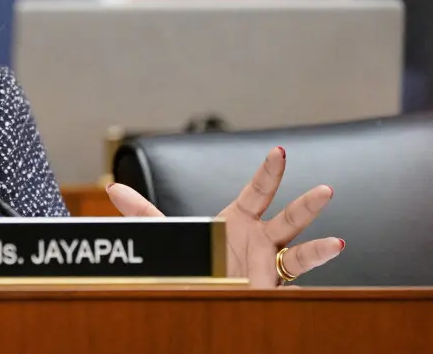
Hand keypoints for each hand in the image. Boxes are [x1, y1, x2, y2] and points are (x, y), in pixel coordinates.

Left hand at [107, 146, 343, 287]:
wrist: (206, 296)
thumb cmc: (197, 263)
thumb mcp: (168, 235)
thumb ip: (144, 212)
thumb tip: (114, 188)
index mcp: (238, 221)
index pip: (257, 192)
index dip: (269, 173)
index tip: (281, 151)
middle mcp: (259, 239)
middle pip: (286, 217)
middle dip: (305, 204)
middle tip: (326, 189)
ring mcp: (268, 262)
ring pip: (297, 246)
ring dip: (316, 240)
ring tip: (334, 223)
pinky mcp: (269, 284)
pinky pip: (296, 273)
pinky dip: (313, 264)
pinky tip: (335, 247)